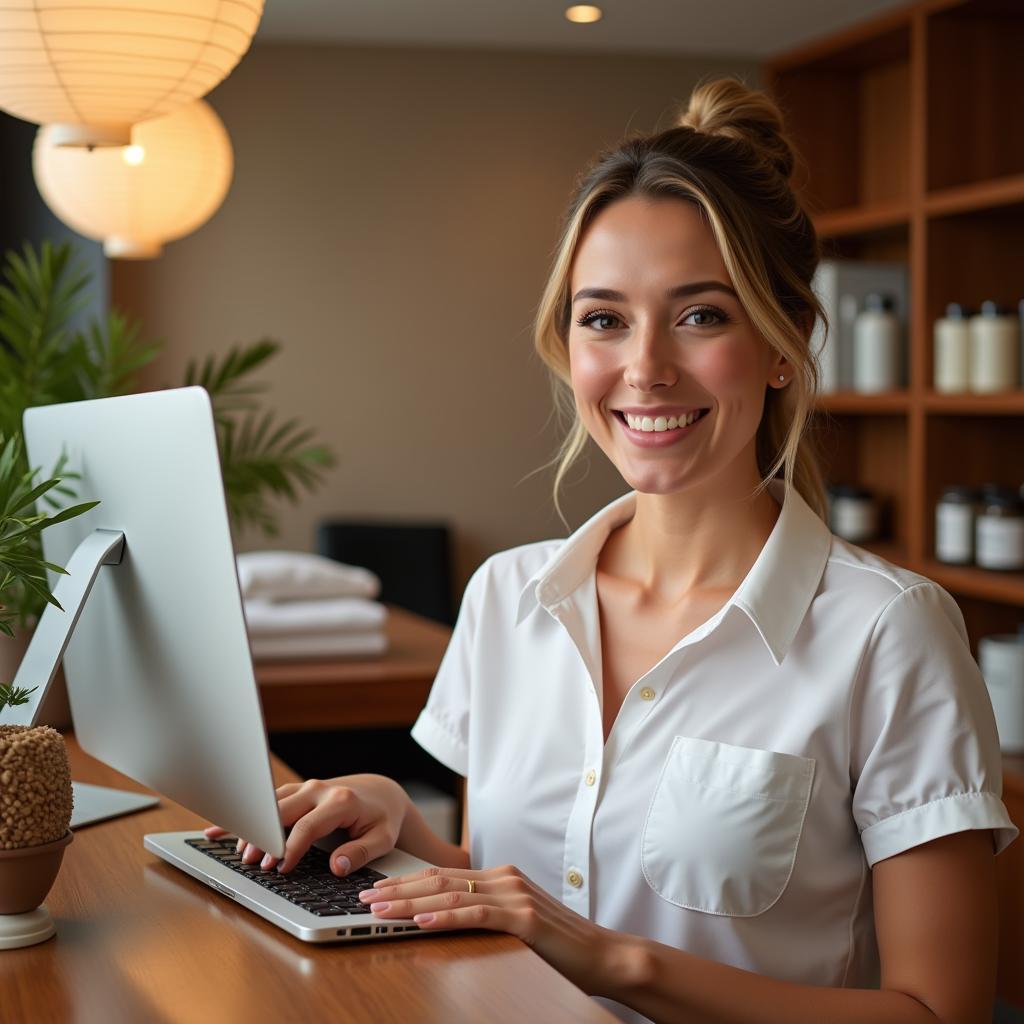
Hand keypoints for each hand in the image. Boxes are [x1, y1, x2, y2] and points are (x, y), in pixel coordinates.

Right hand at [203, 774, 411, 875]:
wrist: (380, 793)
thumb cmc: (381, 818)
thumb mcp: (383, 838)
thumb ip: (362, 852)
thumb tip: (337, 867)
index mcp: (340, 801)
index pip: (307, 827)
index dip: (290, 849)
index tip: (279, 870)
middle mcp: (319, 790)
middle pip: (281, 812)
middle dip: (265, 838)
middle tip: (252, 864)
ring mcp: (305, 789)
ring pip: (270, 805)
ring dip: (254, 827)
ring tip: (240, 853)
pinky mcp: (296, 792)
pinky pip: (267, 802)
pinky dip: (246, 815)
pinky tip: (220, 828)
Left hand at [356, 864, 615, 993]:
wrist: (602, 954)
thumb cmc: (558, 944)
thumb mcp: (516, 921)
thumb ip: (487, 911)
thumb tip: (443, 918)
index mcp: (501, 876)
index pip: (443, 874)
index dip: (406, 881)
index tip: (376, 888)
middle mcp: (505, 878)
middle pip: (439, 880)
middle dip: (398, 889)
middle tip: (363, 897)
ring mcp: (514, 895)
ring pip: (451, 895)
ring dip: (410, 903)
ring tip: (380, 909)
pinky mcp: (523, 918)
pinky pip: (476, 915)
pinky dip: (445, 917)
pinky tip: (421, 920)